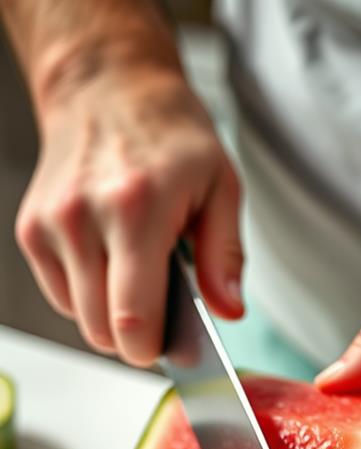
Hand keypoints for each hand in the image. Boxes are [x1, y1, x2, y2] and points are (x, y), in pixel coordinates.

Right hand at [16, 62, 242, 365]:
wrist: (107, 88)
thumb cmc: (170, 138)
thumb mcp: (222, 186)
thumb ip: (227, 256)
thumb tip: (229, 311)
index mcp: (137, 209)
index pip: (132, 318)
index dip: (152, 348)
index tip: (168, 343)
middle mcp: (83, 217)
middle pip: (102, 330)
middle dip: (135, 335)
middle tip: (160, 305)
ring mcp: (51, 224)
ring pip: (80, 319)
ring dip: (111, 314)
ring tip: (135, 272)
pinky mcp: (31, 230)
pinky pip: (62, 297)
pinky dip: (87, 294)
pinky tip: (108, 260)